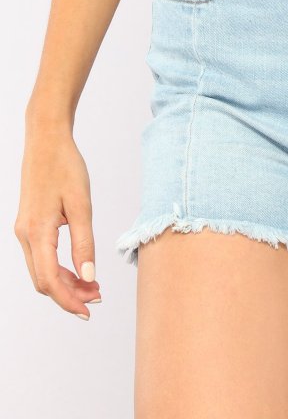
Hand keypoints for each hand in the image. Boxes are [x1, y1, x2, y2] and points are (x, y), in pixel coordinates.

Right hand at [15, 125, 101, 319]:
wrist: (46, 141)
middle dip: (69, 294)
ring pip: (41, 270)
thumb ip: (84, 242)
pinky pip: (40, 257)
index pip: (50, 280)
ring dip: (65, 282)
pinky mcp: (28, 225)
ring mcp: (24, 231)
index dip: (69, 300)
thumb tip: (89, 276)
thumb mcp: (81, 204)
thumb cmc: (65, 167)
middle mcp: (25, 236)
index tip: (88, 311)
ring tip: (92, 285)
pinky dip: (58, 267)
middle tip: (97, 296)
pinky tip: (78, 267)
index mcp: (37, 232)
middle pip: (43, 281)